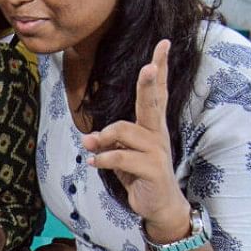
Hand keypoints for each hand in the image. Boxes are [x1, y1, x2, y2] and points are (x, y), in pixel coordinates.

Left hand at [81, 40, 189, 240]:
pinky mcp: (152, 169)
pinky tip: (94, 163)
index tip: (162, 45)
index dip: (159, 69)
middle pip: (152, 103)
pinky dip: (103, 158)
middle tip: (148, 66)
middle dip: (149, 83)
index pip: (156, 93)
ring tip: (91, 147)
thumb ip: (108, 141)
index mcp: (151, 126)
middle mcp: (157, 134)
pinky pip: (121, 157)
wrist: (159, 206)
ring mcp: (157, 151)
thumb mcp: (122, 153)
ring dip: (102, 138)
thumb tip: (88, 139)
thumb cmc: (139, 174)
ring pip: (124, 131)